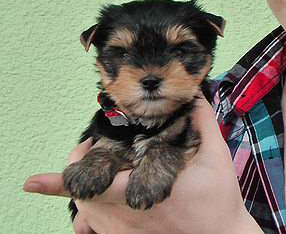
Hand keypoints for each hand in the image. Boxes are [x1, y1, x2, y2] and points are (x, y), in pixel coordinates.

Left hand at [24, 98, 261, 233]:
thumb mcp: (217, 158)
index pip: (93, 185)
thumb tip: (195, 97)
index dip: (61, 182)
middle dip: (77, 174)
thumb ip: (203, 124)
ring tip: (101, 176)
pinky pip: (98, 231)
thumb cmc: (219, 203)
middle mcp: (128, 216)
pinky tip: (110, 203)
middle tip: (89, 153)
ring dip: (86, 194)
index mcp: (145, 190)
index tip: (33, 181)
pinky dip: (94, 216)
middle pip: (82, 199)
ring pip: (87, 217)